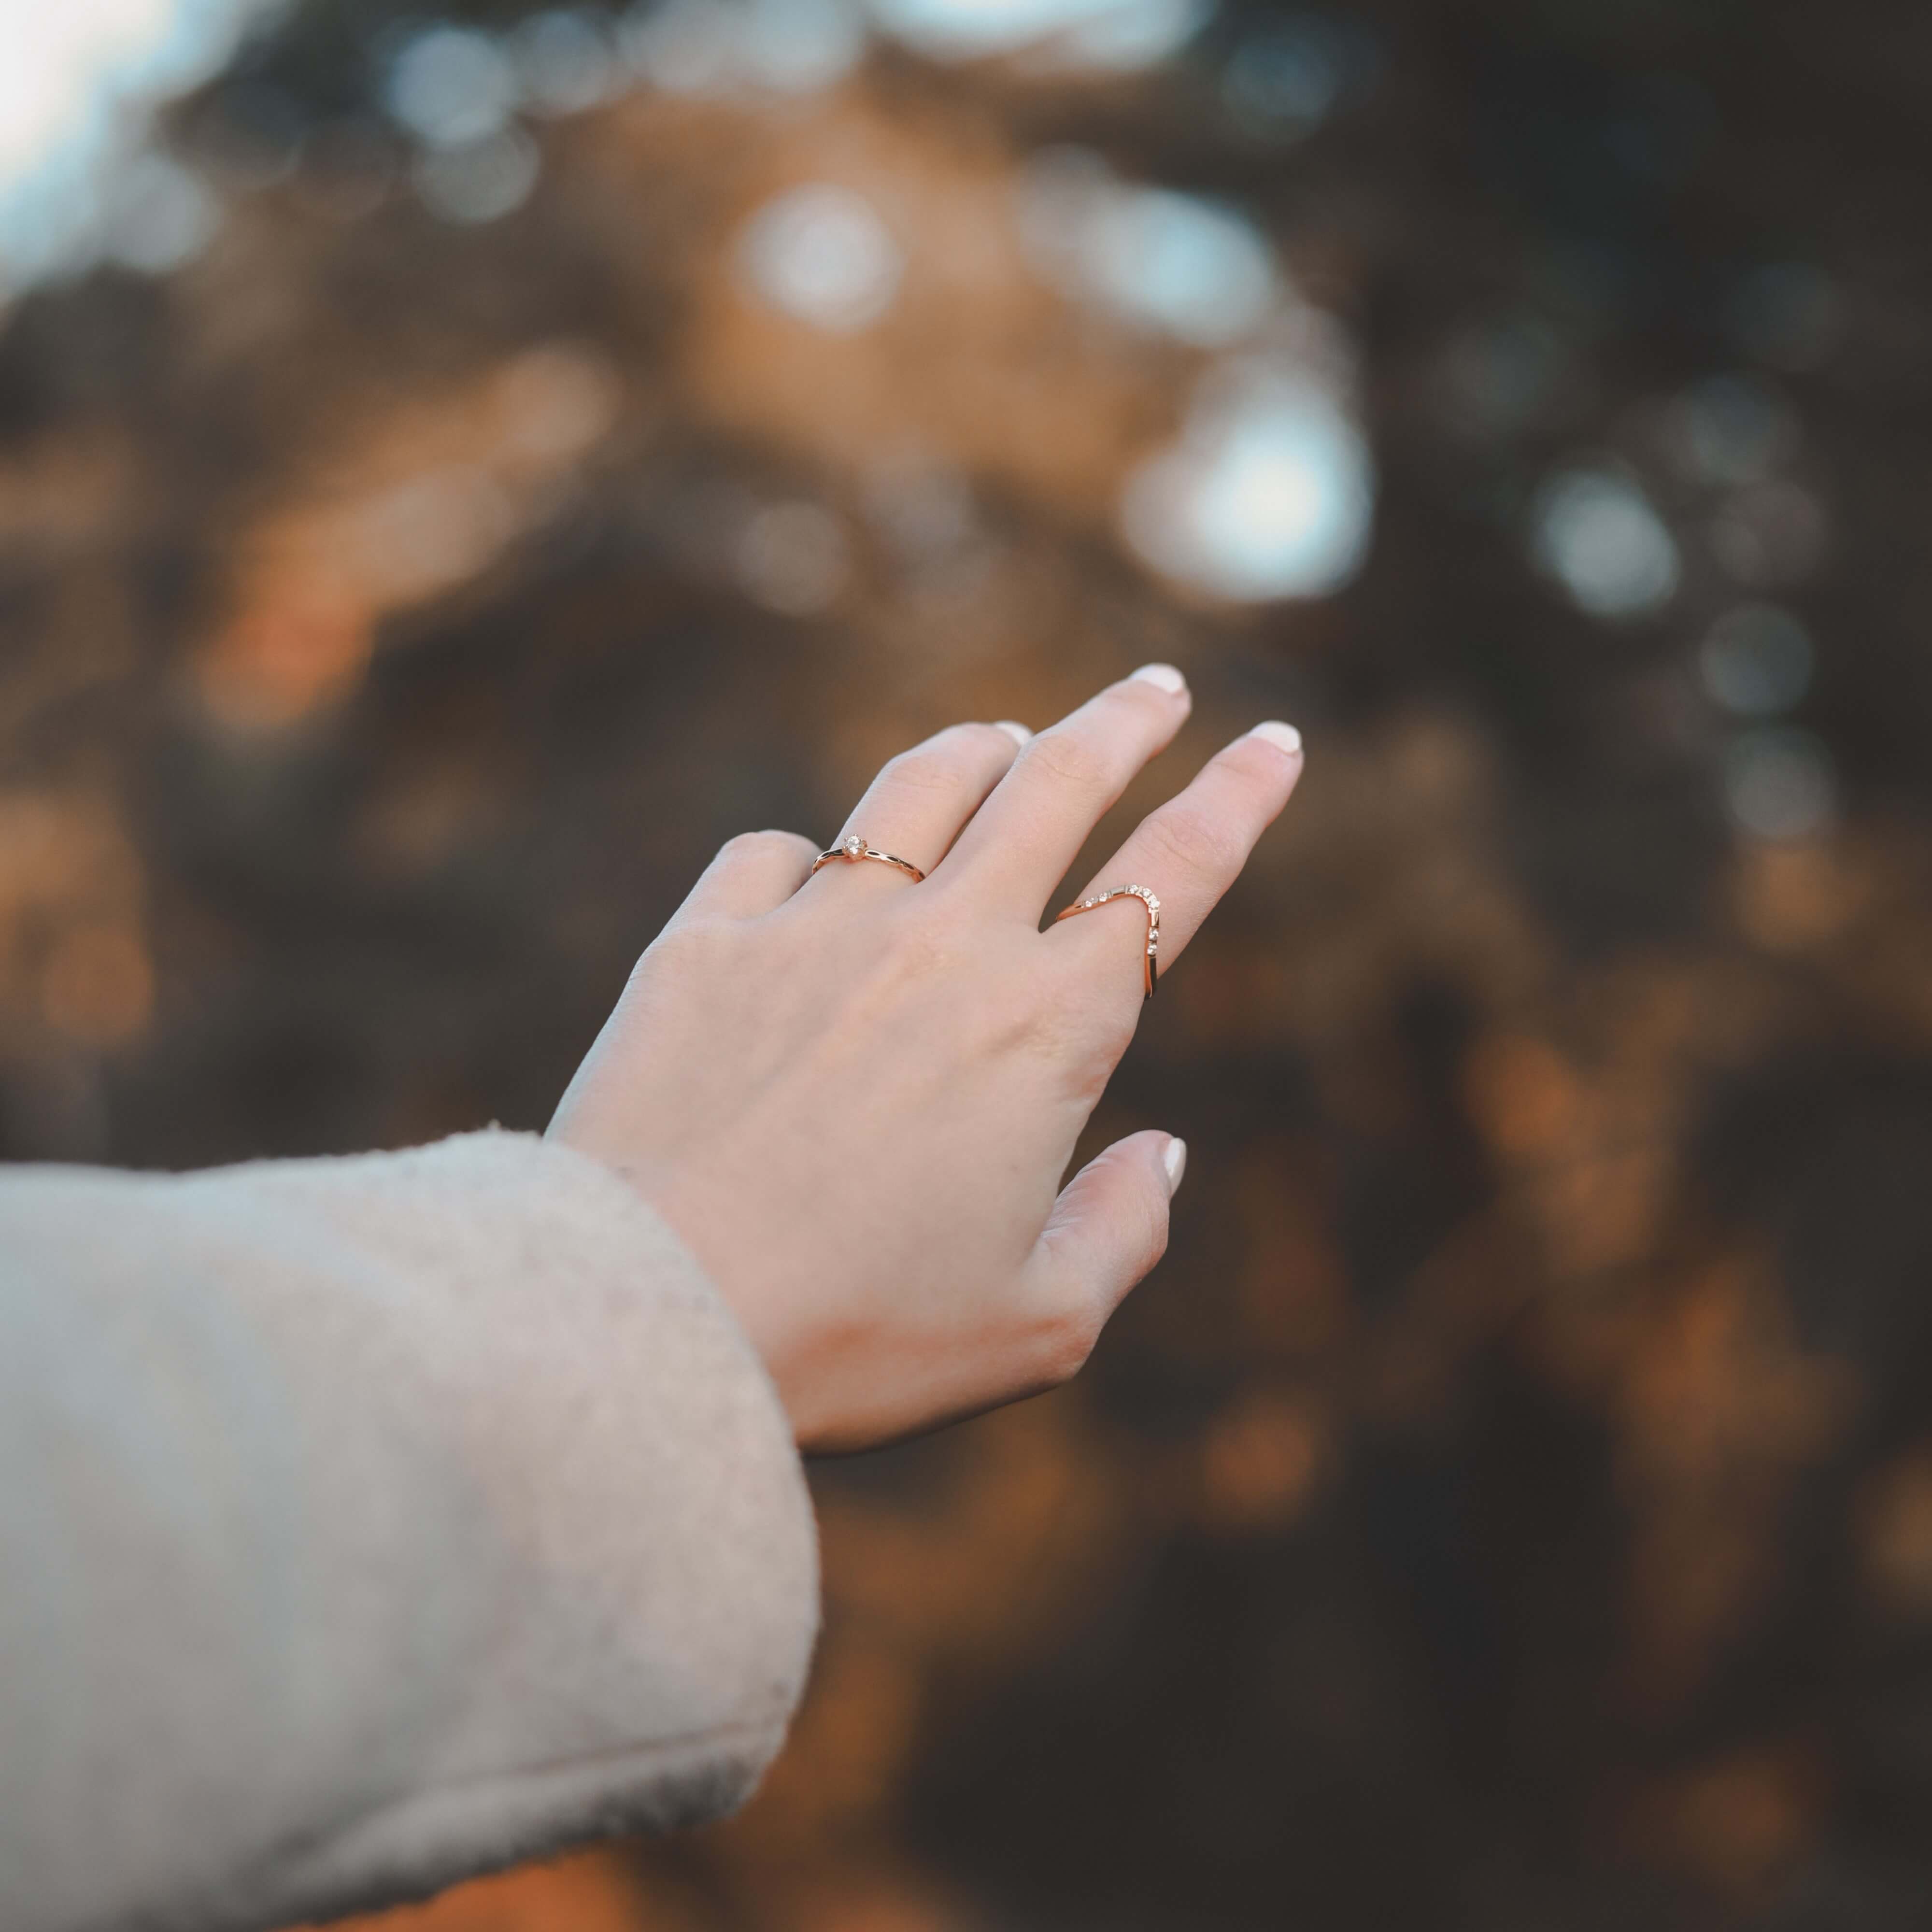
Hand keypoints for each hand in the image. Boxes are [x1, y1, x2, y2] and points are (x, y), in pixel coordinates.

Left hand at [548, 667, 1303, 1450]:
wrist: (647, 1317)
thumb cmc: (853, 1337)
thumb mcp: (1036, 1328)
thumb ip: (1123, 1232)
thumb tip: (1164, 1152)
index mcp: (1046, 1031)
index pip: (1172, 879)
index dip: (1236, 800)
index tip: (1273, 745)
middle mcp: (943, 947)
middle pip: (1057, 785)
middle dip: (1124, 723)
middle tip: (1158, 688)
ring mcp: (817, 929)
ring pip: (921, 785)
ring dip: (982, 749)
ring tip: (1006, 738)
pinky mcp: (706, 942)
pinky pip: (774, 853)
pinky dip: (813, 857)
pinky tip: (816, 876)